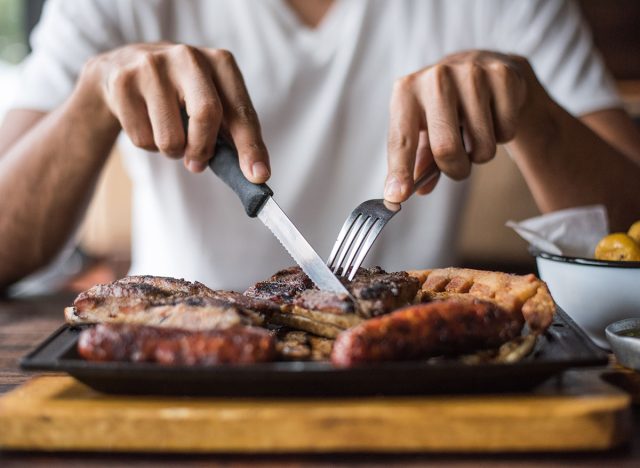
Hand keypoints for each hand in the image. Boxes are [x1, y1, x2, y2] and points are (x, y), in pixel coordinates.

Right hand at [78, 43, 269, 180]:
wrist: (122, 69)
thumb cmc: (180, 95)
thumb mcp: (211, 102)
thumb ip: (233, 135)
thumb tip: (256, 174)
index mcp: (220, 63)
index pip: (241, 111)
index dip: (251, 146)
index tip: (259, 175)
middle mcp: (188, 57)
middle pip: (206, 114)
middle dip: (203, 149)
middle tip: (197, 164)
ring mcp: (152, 66)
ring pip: (170, 137)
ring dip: (173, 151)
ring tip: (169, 135)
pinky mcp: (123, 82)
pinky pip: (143, 139)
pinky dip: (148, 145)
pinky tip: (146, 123)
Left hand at [384, 50, 546, 201]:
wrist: (478, 67)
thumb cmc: (442, 107)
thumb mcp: (422, 130)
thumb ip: (417, 162)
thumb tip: (417, 190)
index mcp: (406, 92)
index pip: (401, 140)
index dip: (400, 171)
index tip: (397, 196)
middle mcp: (436, 78)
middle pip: (446, 149)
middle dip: (455, 169)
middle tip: (458, 166)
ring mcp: (471, 74)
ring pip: (482, 146)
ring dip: (480, 155)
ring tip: (474, 135)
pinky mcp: (502, 75)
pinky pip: (506, 132)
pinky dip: (502, 136)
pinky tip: (492, 117)